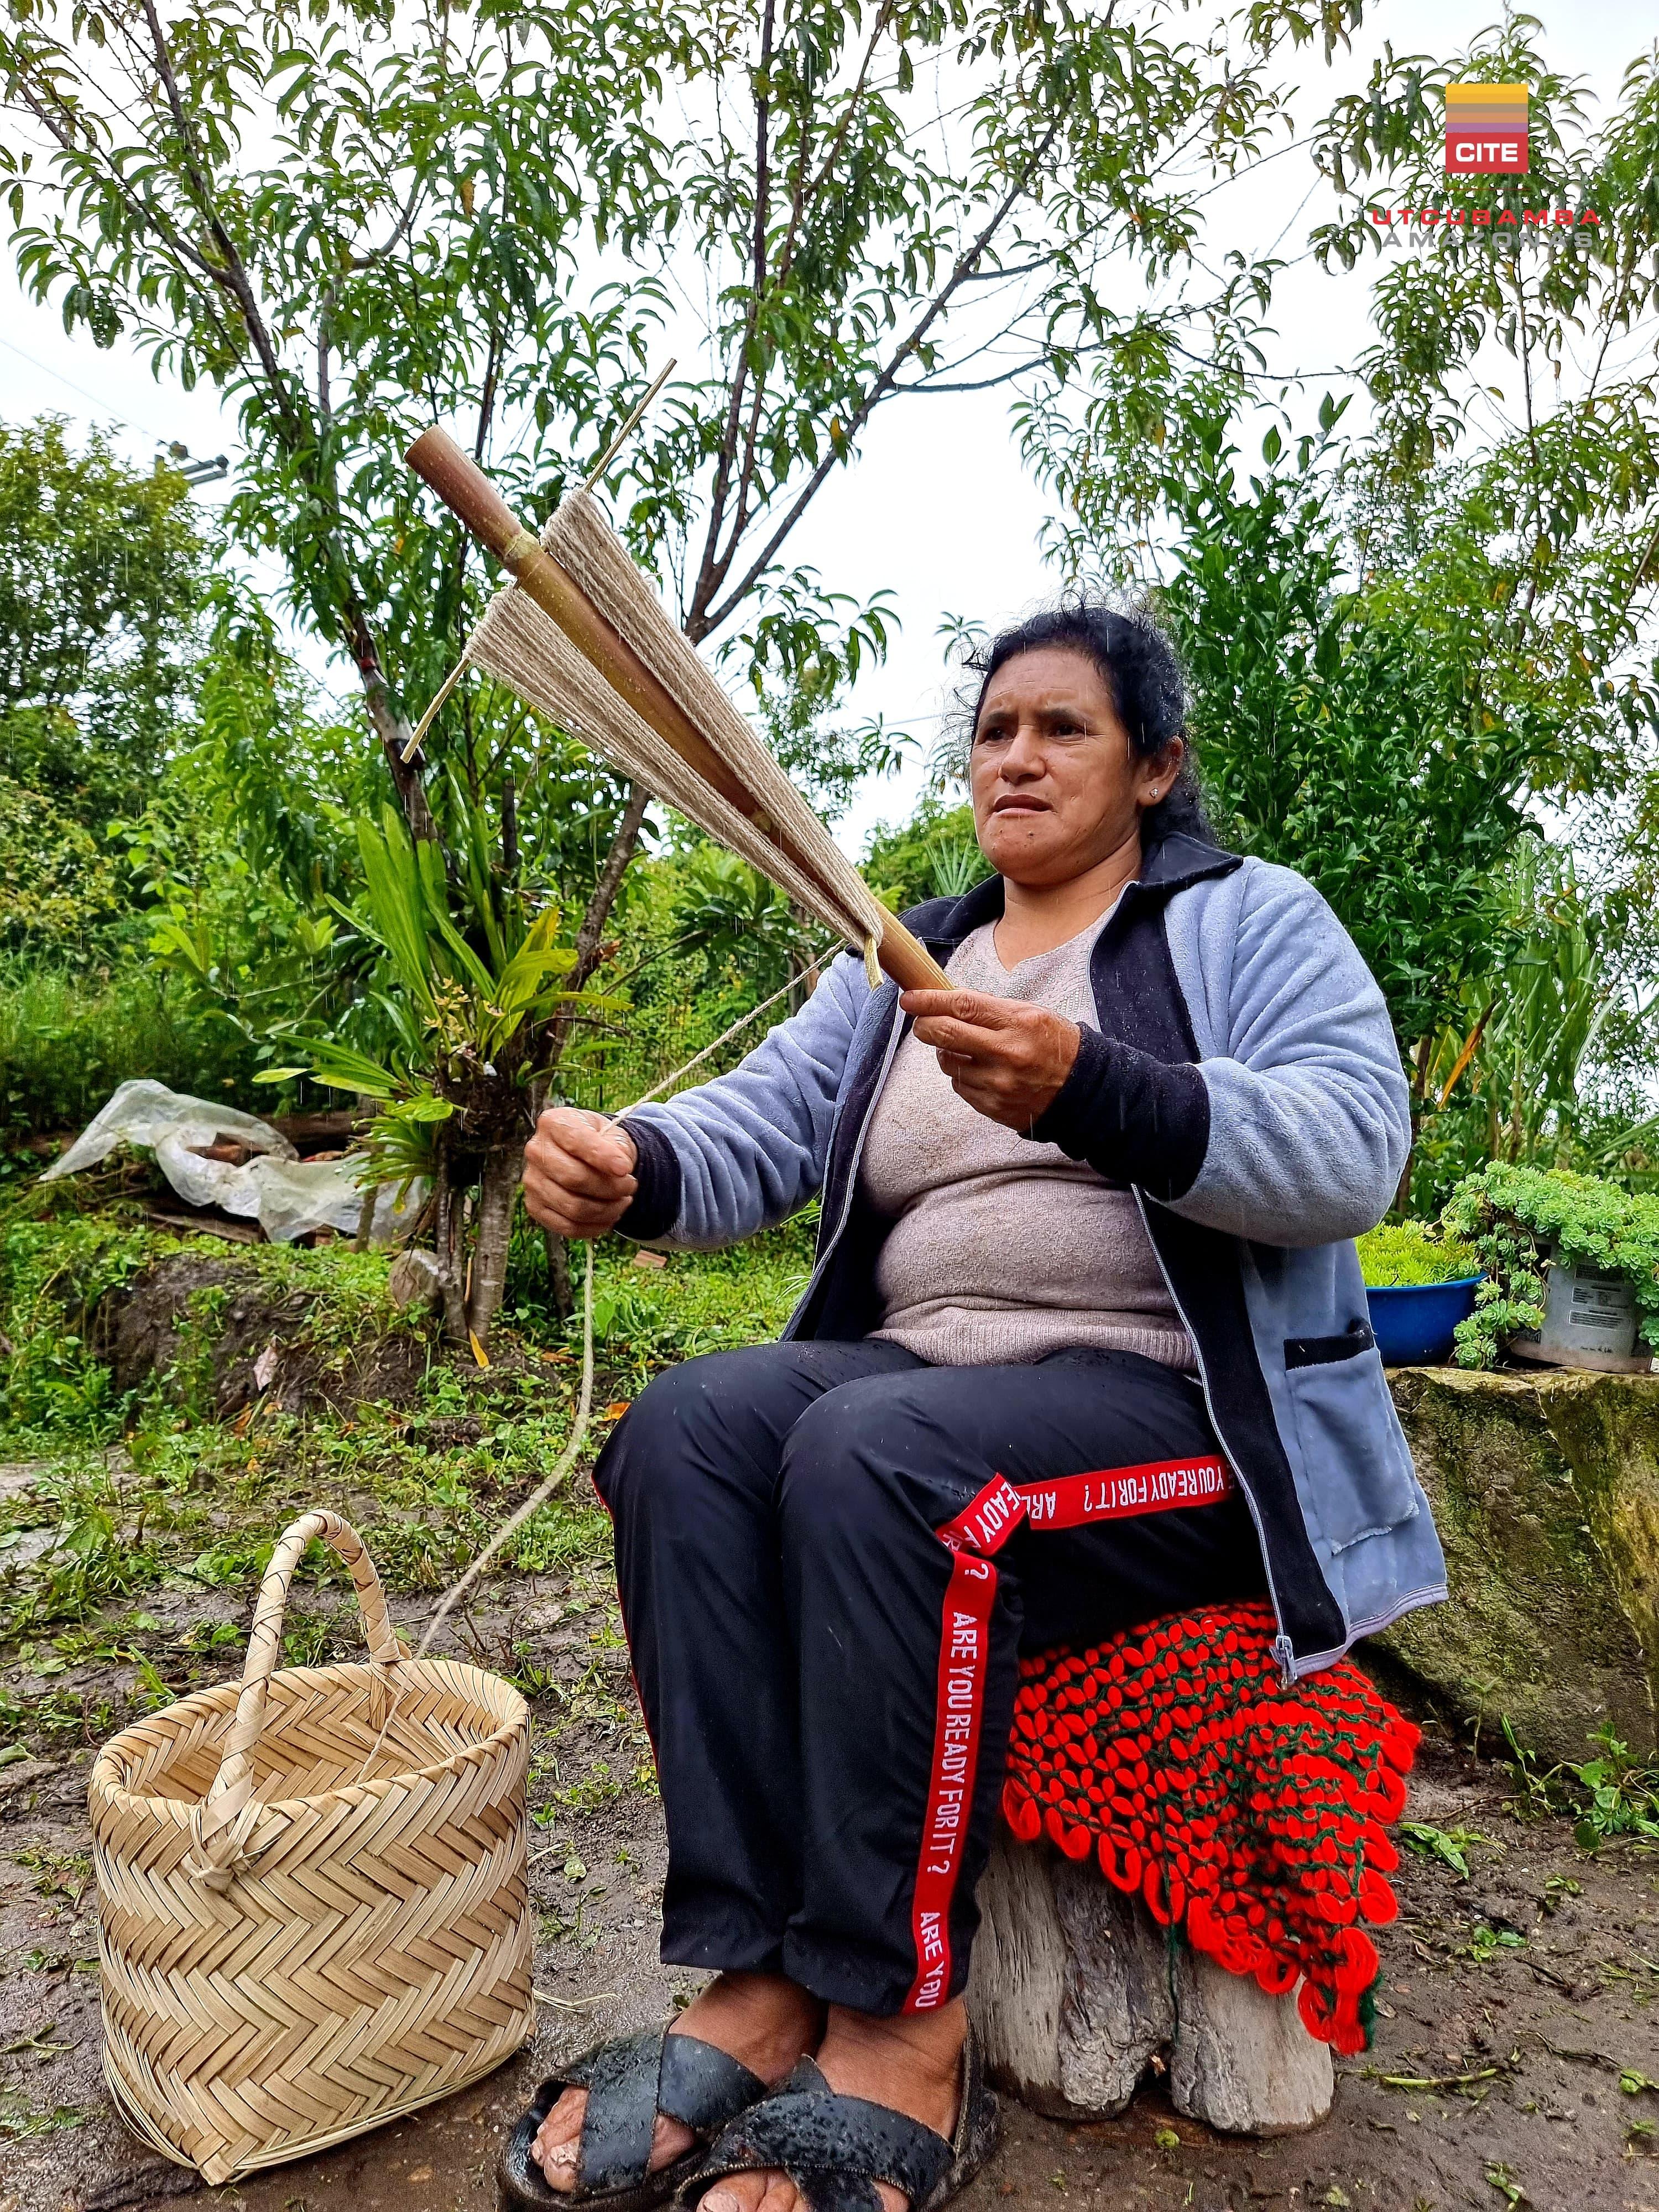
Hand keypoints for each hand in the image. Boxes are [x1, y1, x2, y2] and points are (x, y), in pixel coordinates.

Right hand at [523, 1107, 638, 1238]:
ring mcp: (532, 1181)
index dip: (603, 1157)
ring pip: (572, 1207)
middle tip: (631, 1186)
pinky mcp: (535, 1207)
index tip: (626, 1168)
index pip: (576, 1141)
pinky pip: (567, 1227)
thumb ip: (617, 1147)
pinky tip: (609, 1217)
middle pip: (574, 1178)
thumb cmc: (601, 1142)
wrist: (588, 1157)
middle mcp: (535, 1150)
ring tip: (623, 1201)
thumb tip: (620, 1168)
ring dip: (606, 1210)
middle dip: (610, 1187)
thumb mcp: (613, 1133)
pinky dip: (594, 1227)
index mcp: (553, 1123)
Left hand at [900, 989, 1081, 1131]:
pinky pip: (959, 1086)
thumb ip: (989, 1008)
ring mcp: (998, 1084)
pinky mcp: (993, 1107)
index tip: (910, 999)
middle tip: (921, 1022)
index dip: (929, 1001)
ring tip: (965, 1049)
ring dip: (946, 1052)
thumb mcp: (1030, 1014)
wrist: (1082, 1089)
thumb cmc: (1053, 1044)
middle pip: (945, 1034)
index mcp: (1018, 1023)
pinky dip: (961, 1075)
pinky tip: (979, 1070)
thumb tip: (945, 1000)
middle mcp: (1007, 1054)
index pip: (962, 1006)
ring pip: (947, 1063)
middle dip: (924, 1025)